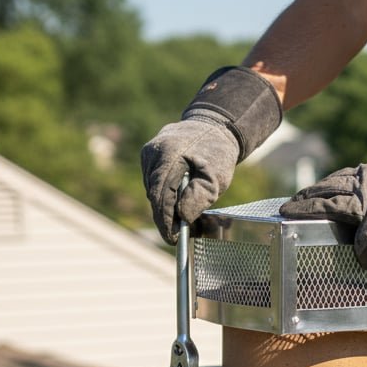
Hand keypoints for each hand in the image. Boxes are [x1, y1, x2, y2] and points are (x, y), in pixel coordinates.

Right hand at [141, 66, 282, 243]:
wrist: (214, 126)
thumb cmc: (218, 154)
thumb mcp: (216, 179)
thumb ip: (199, 197)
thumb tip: (181, 217)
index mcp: (170, 155)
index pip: (162, 196)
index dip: (165, 221)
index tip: (172, 239)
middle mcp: (154, 152)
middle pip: (154, 194)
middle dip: (164, 217)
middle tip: (178, 235)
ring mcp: (148, 152)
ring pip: (151, 189)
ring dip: (163, 206)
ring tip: (179, 221)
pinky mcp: (148, 154)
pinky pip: (151, 181)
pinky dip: (162, 193)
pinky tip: (175, 200)